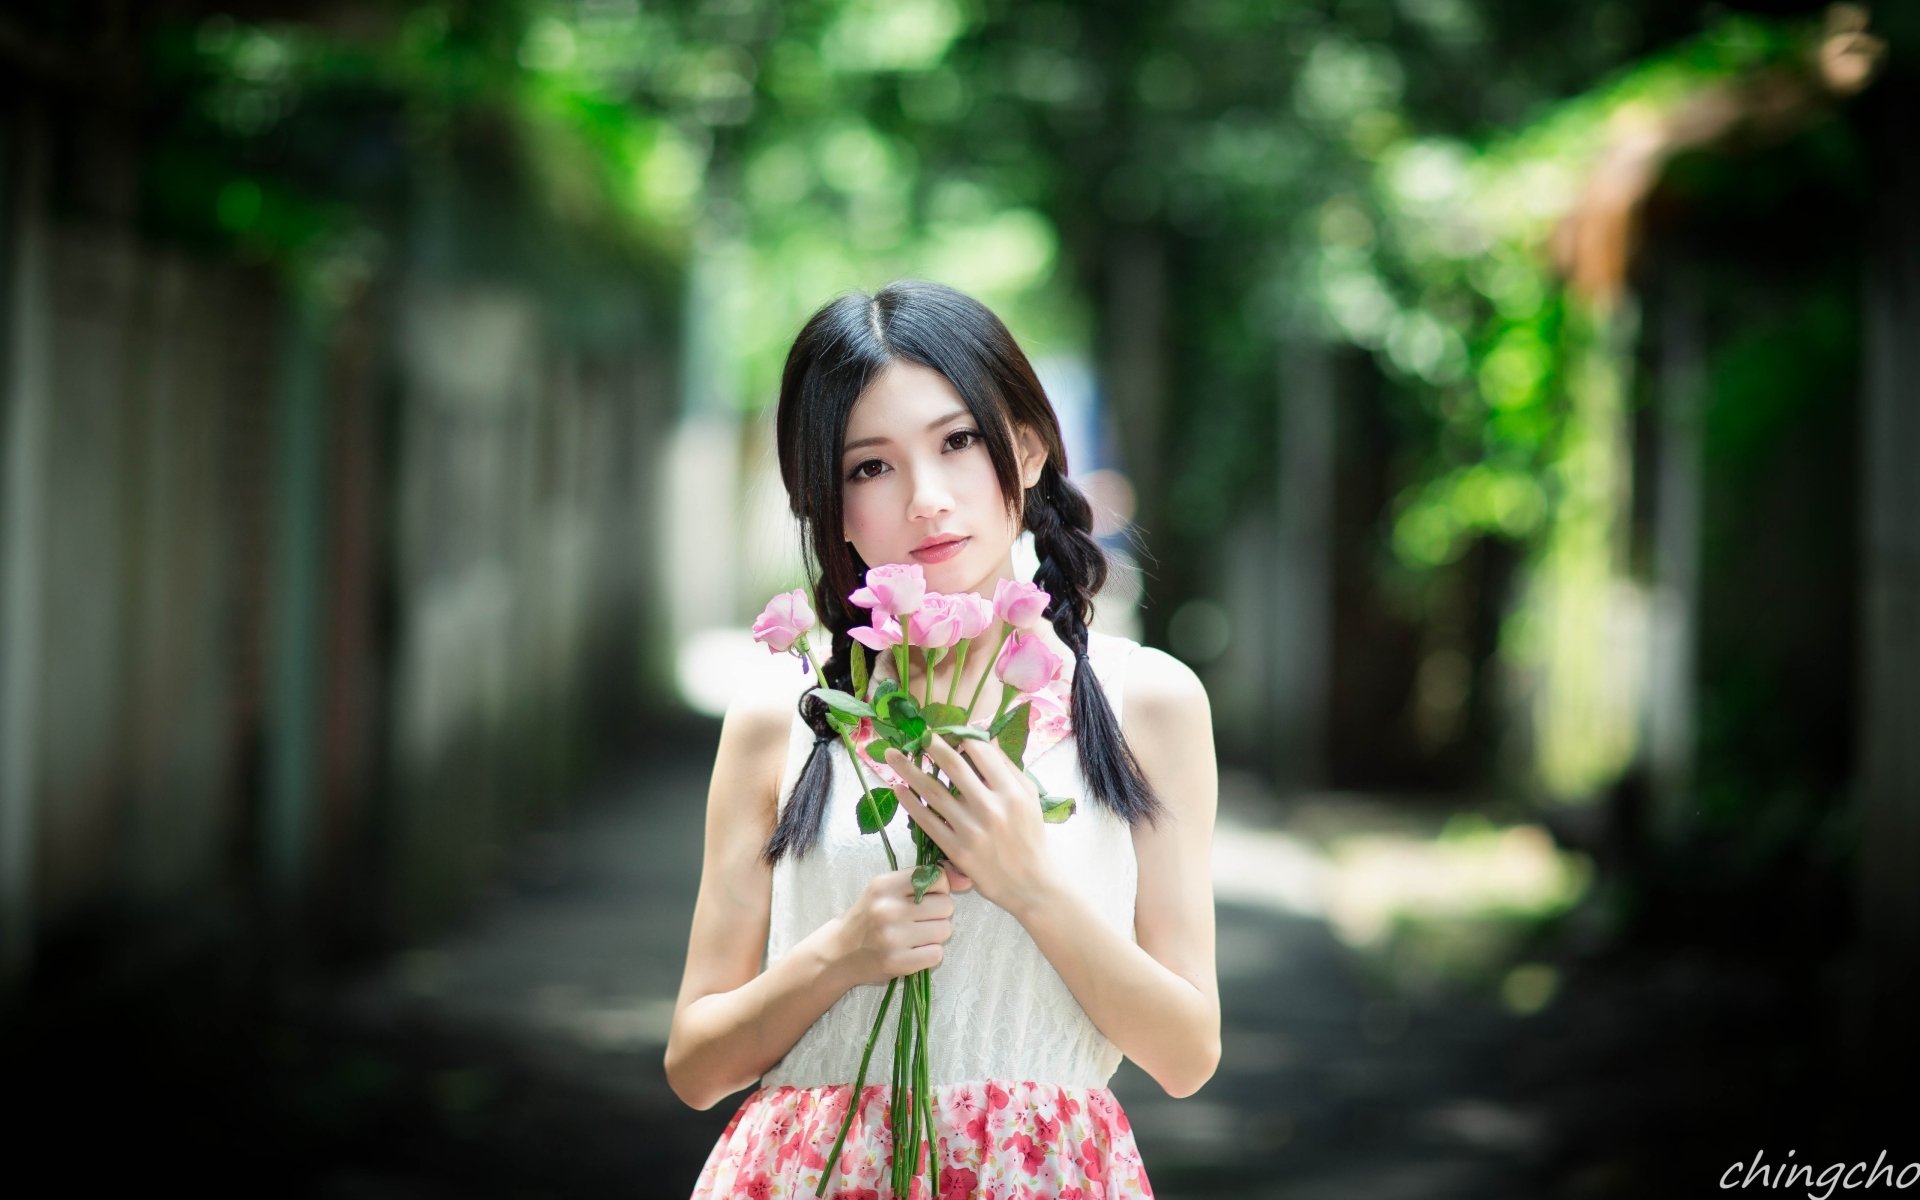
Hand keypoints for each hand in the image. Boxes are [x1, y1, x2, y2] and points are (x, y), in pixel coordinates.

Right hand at [830, 864, 969, 987]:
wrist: (839, 953)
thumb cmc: (869, 917)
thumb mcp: (888, 889)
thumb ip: (925, 879)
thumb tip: (966, 879)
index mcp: (886, 885)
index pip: (937, 878)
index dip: (938, 889)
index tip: (924, 898)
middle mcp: (888, 909)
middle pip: (946, 905)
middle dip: (938, 914)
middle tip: (919, 920)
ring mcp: (893, 937)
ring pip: (945, 930)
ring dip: (935, 935)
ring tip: (915, 936)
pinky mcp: (898, 963)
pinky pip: (937, 954)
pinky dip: (930, 954)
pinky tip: (913, 952)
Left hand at [887, 733, 1051, 917]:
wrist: (1031, 883)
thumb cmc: (1031, 836)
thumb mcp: (1029, 798)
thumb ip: (1008, 768)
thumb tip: (987, 738)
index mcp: (1011, 793)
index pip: (981, 753)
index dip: (961, 738)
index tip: (947, 732)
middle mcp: (991, 809)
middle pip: (954, 767)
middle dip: (931, 746)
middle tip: (915, 734)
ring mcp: (971, 830)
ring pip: (933, 792)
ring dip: (909, 771)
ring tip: (891, 756)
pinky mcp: (957, 850)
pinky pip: (927, 821)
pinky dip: (910, 803)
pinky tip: (898, 789)